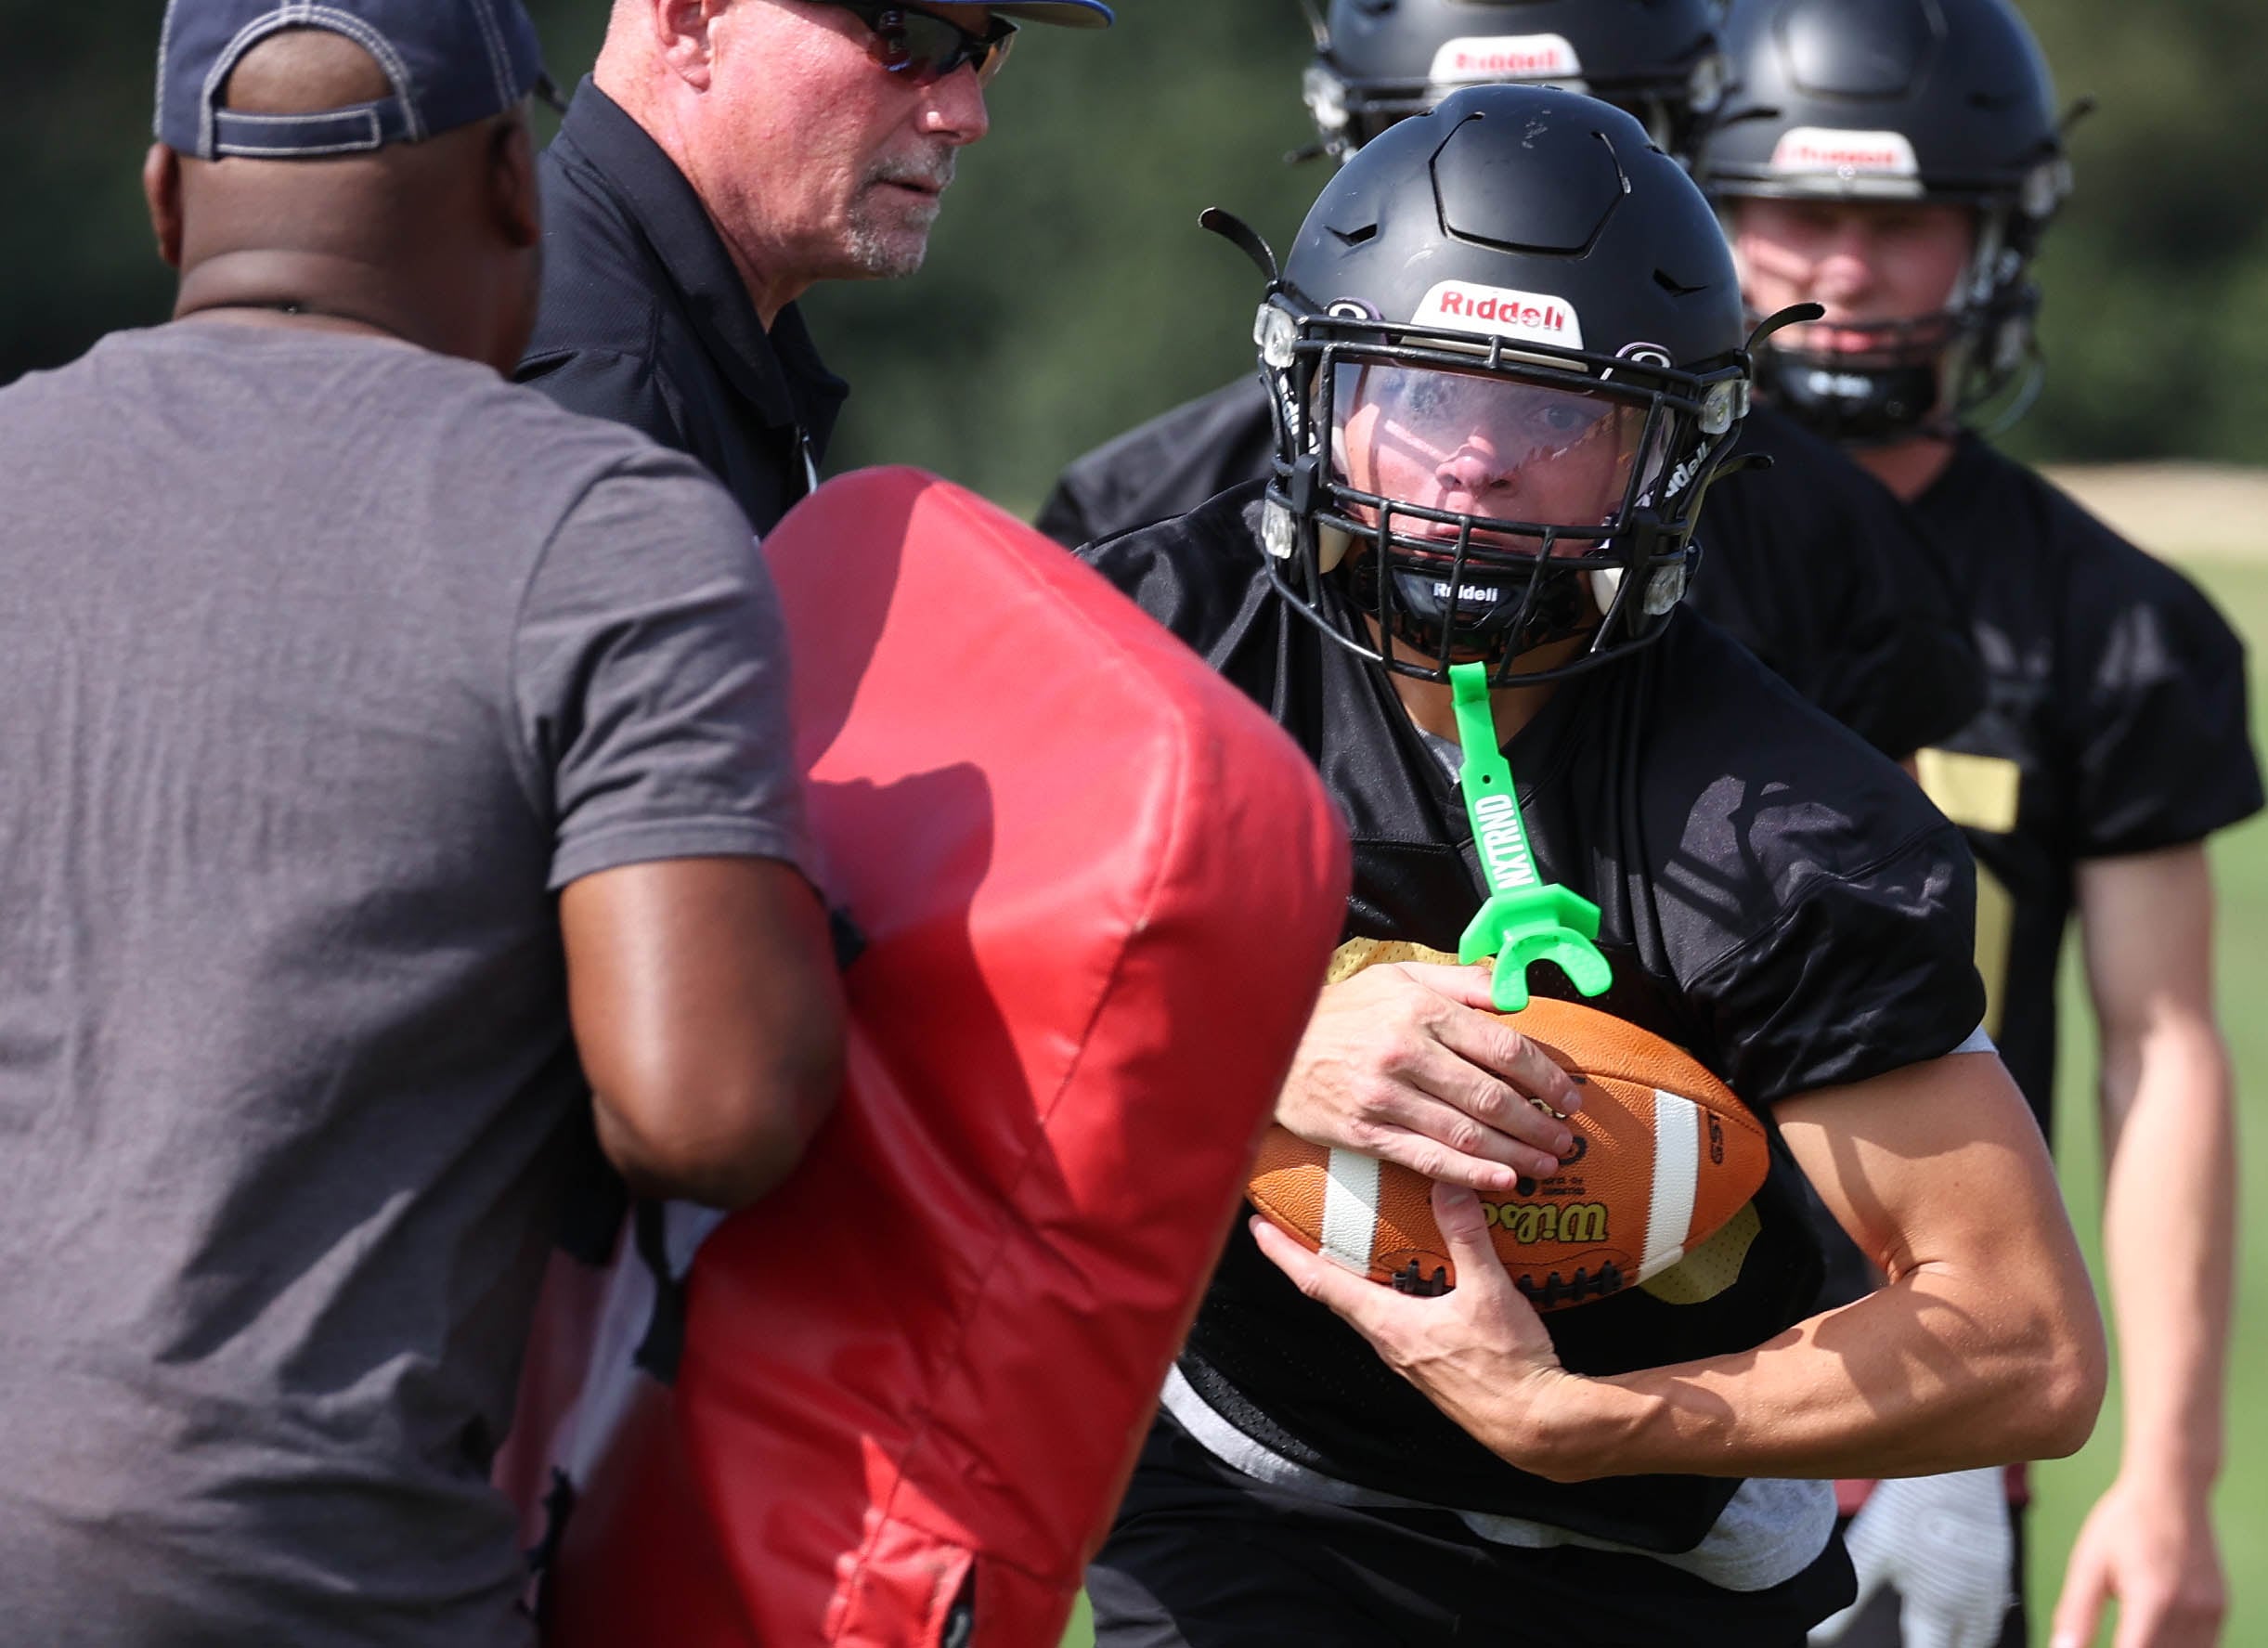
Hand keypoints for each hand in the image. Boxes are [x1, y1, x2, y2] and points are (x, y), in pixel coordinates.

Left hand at [1252, 1180, 1584, 1478]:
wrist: (1535, 1425)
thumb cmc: (1506, 1366)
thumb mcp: (1489, 1292)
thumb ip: (1466, 1235)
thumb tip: (1448, 1182)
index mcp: (1387, 1323)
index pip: (1318, 1283)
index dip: (1284, 1254)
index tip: (1257, 1228)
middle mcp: (1388, 1342)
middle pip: (1335, 1294)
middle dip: (1312, 1260)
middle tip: (1298, 1226)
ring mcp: (1408, 1357)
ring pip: (1366, 1309)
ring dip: (1351, 1277)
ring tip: (1351, 1244)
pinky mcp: (1431, 1364)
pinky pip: (1396, 1320)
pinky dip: (1388, 1294)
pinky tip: (1412, 1279)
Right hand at [1276, 962, 1581, 1193]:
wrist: (1271, 1043)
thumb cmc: (1344, 1009)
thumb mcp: (1399, 977)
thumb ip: (1461, 983)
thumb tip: (1515, 995)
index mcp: (1421, 1012)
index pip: (1502, 1047)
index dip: (1545, 1075)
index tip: (1570, 1095)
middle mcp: (1405, 1053)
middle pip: (1491, 1095)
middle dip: (1539, 1121)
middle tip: (1568, 1139)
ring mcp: (1383, 1097)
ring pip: (1466, 1132)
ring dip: (1516, 1153)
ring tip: (1547, 1164)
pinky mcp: (1364, 1132)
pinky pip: (1427, 1158)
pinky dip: (1471, 1173)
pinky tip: (1504, 1181)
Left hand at [1812, 1469, 2012, 1647]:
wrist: (1954, 1467)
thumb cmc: (1906, 1508)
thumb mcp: (1875, 1550)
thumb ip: (1855, 1593)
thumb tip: (1823, 1635)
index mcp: (1937, 1606)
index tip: (1906, 1646)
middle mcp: (1971, 1603)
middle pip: (1962, 1646)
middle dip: (1941, 1644)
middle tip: (1921, 1635)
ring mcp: (1991, 1584)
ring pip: (1983, 1632)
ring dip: (1962, 1637)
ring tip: (1939, 1632)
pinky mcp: (2000, 1563)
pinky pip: (1997, 1607)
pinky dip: (1981, 1619)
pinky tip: (1959, 1609)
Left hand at [2050, 1474, 2225, 1647]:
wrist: (2173, 1489)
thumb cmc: (2123, 1523)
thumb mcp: (2089, 1563)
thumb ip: (2076, 1612)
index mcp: (2152, 1600)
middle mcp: (2188, 1611)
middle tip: (2115, 1637)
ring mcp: (2210, 1612)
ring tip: (2130, 1635)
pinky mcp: (2219, 1609)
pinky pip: (2202, 1647)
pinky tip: (2152, 1636)